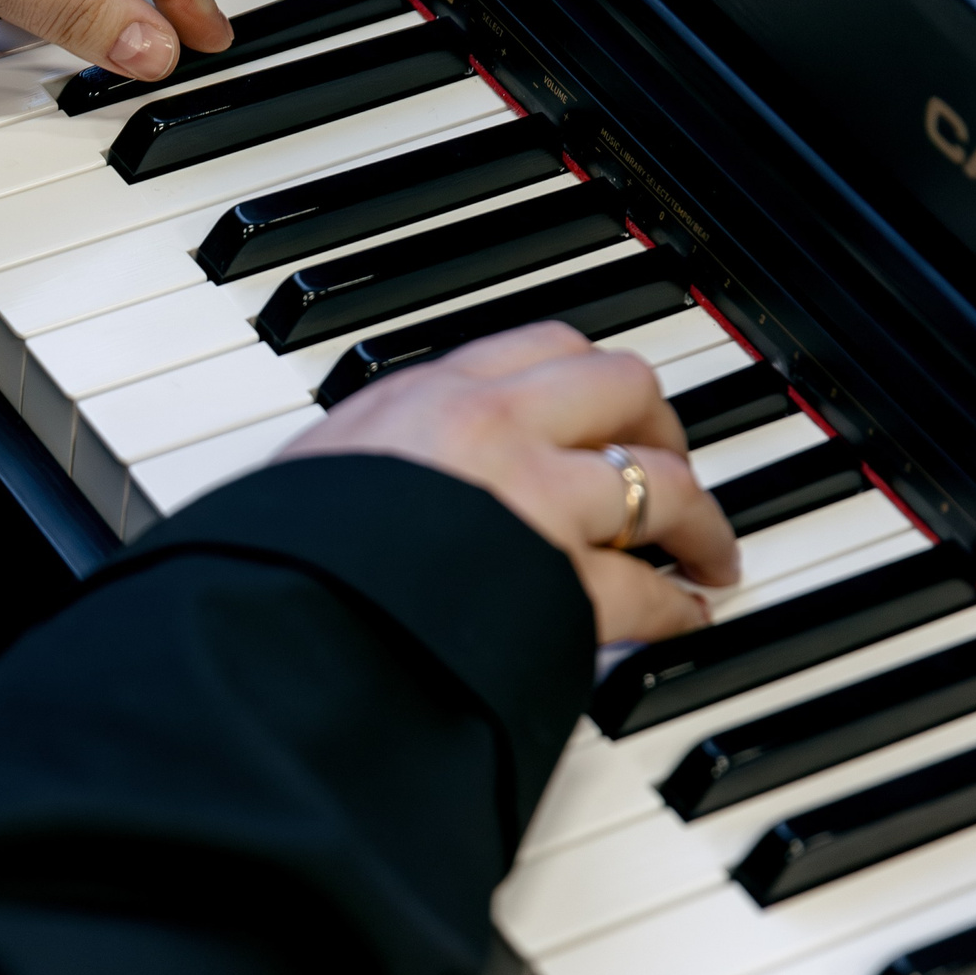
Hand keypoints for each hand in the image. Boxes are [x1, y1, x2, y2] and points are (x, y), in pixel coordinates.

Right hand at [279, 322, 741, 643]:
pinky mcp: (559, 585)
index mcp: (423, 394)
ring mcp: (533, 501)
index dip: (591, 377)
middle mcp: (490, 428)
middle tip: (668, 462)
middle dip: (662, 428)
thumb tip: (374, 482)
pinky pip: (648, 588)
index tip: (607, 402)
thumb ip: (367, 463)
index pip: (541, 344)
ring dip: (698, 520)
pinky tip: (685, 619)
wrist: (270, 630)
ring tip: (707, 553)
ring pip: (660, 481)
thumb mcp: (308, 479)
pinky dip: (679, 607)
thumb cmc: (268, 567)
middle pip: (623, 388)